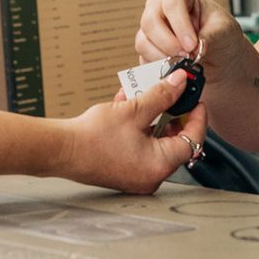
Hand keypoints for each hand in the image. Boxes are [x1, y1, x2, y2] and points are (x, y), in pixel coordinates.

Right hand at [60, 72, 210, 193]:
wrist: (61, 150)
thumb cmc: (93, 137)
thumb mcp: (134, 110)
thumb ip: (161, 95)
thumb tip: (180, 83)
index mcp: (159, 165)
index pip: (192, 141)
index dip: (197, 118)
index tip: (196, 101)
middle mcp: (151, 176)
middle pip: (174, 142)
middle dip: (172, 114)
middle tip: (173, 96)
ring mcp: (136, 175)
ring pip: (155, 142)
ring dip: (152, 117)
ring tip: (144, 96)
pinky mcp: (123, 170)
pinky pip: (140, 147)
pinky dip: (138, 128)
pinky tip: (127, 107)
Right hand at [136, 0, 248, 78]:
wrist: (219, 57)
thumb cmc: (221, 34)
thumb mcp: (224, 30)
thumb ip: (211, 36)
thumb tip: (196, 47)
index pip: (172, 2)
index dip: (180, 24)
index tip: (192, 44)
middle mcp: (159, 8)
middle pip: (151, 21)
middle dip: (168, 43)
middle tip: (186, 56)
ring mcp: (150, 29)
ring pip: (143, 42)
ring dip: (163, 57)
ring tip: (183, 65)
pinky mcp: (147, 49)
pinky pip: (143, 59)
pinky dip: (158, 68)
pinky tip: (175, 70)